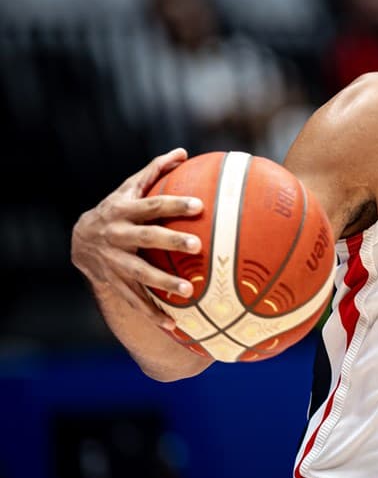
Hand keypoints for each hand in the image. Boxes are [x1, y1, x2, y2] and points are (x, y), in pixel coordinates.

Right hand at [70, 148, 202, 329]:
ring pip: (139, 275)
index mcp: (124, 211)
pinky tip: (175, 325)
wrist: (79, 240)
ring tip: (190, 292)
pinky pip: (134, 301)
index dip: (174, 204)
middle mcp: (117, 237)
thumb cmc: (118, 208)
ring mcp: (114, 262)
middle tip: (198, 246)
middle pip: (146, 239)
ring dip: (163, 284)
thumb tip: (184, 152)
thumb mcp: (130, 187)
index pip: (153, 205)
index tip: (199, 205)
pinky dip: (153, 314)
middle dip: (171, 243)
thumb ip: (156, 170)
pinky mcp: (114, 284)